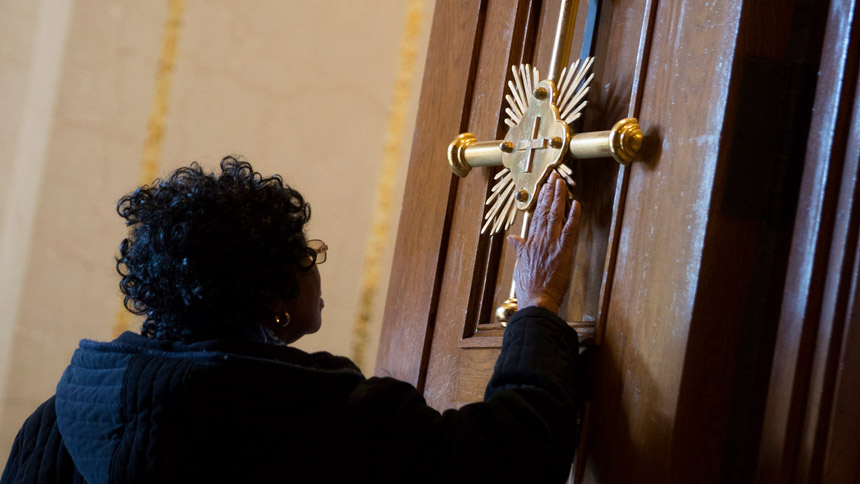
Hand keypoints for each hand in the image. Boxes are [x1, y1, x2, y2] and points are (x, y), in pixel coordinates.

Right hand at [506, 172, 580, 313]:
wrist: (536, 300)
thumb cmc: (529, 286)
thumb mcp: (519, 265)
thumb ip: (518, 249)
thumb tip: (512, 238)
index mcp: (530, 243)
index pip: (536, 216)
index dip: (541, 200)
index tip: (545, 187)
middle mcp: (540, 240)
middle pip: (545, 211)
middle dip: (550, 193)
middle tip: (554, 177)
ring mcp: (551, 245)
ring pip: (555, 216)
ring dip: (559, 198)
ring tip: (561, 183)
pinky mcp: (563, 252)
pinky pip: (569, 231)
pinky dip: (573, 217)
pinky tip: (576, 204)